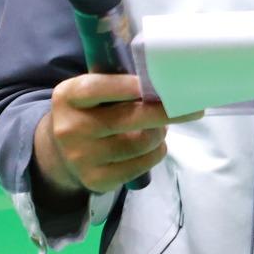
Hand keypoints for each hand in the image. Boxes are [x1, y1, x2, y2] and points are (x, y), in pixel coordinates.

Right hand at [35, 73, 201, 196]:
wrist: (61, 152)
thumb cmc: (91, 111)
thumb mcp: (94, 90)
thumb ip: (119, 80)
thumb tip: (163, 73)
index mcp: (68, 97)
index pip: (98, 89)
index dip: (128, 86)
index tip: (157, 83)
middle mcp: (70, 128)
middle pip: (130, 118)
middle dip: (166, 111)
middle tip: (192, 108)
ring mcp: (82, 158)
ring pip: (142, 143)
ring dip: (161, 133)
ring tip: (159, 127)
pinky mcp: (96, 180)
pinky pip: (143, 164)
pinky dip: (156, 152)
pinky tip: (152, 145)